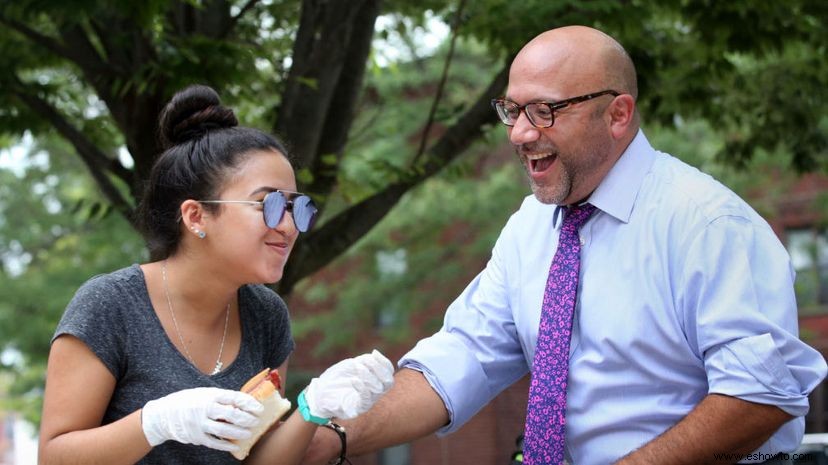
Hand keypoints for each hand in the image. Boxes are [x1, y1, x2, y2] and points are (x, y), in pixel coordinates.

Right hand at [141, 387, 263, 450]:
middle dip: (247, 419)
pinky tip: (236, 446)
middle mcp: (205, 409)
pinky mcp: (196, 437)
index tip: (259, 408)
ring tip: (249, 433)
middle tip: (256, 421)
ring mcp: (200, 424)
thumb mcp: (204, 393)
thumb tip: (244, 402)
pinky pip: (214, 442)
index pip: (234, 398)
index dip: (249, 403)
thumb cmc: (189, 401)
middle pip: (231, 415)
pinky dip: (226, 445)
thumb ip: (221, 398)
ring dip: (239, 433)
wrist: (163, 414)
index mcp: (209, 395)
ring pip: (224, 430)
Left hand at [305, 349, 393, 419]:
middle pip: (388, 382)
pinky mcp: (358, 409)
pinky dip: (362, 388)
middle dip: (379, 368)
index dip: (384, 362)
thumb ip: (364, 361)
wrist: (320, 393)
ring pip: (378, 389)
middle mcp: (375, 392)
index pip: (388, 372)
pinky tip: (354, 380)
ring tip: (357, 367)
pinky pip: (366, 400)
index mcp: (375, 380)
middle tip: (366, 359)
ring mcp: (368, 401)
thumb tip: (375, 355)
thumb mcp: (351, 366)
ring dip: (369, 376)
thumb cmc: (336, 378)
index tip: (374, 352)